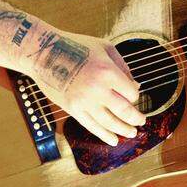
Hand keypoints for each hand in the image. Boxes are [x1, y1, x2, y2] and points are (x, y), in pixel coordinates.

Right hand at [23, 26, 145, 145]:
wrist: (44, 52)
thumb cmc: (76, 45)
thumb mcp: (104, 47)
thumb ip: (122, 66)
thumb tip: (135, 86)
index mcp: (108, 71)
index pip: (131, 93)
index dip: (135, 96)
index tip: (133, 96)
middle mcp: (98, 89)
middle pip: (124, 111)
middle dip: (136, 119)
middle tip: (141, 122)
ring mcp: (84, 101)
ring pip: (109, 122)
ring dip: (123, 130)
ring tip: (131, 133)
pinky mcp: (72, 109)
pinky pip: (92, 126)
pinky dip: (104, 135)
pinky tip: (114, 140)